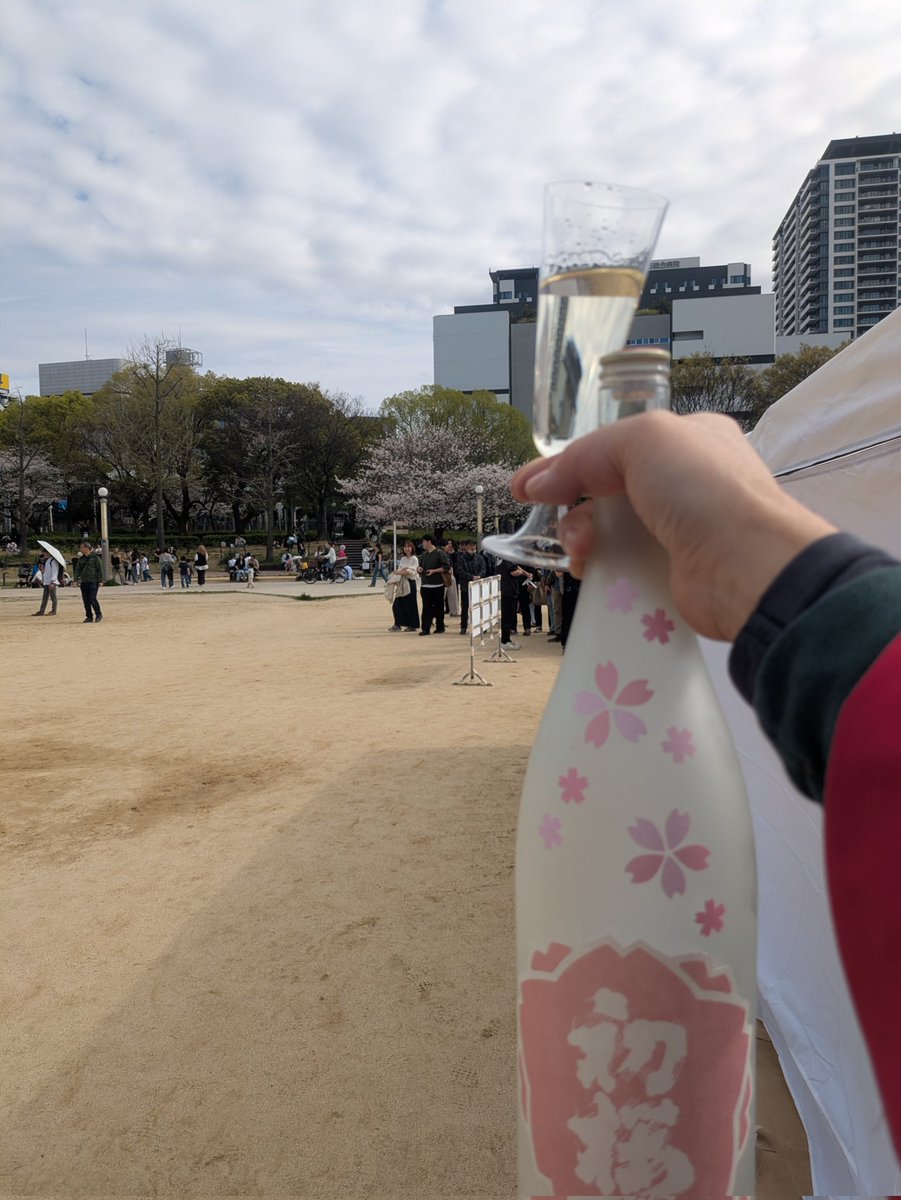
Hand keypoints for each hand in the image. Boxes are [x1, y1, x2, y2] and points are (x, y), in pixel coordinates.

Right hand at [511, 411, 835, 641]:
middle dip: (572, 507)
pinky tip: (593, 574)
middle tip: (554, 524)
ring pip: (609, 532)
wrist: (747, 565)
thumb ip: (586, 454)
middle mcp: (684, 482)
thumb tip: (539, 484)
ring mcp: (679, 530)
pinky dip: (602, 570)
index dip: (566, 464)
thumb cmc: (702, 488)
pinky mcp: (672, 573)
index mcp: (686, 440)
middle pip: (604, 491)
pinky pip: (622, 568)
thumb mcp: (642, 441)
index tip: (524, 487)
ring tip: (583, 554)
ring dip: (582, 539)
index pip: (613, 447)